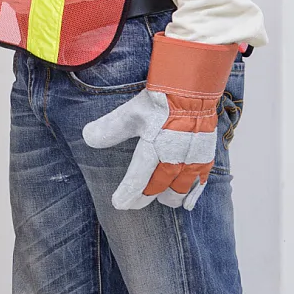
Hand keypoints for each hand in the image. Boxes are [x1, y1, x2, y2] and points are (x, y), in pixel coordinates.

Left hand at [82, 33, 241, 210]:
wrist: (193, 89)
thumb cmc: (161, 100)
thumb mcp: (131, 112)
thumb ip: (110, 127)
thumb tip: (87, 137)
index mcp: (155, 147)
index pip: (138, 179)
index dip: (129, 194)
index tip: (119, 204)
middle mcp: (175, 158)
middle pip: (158, 188)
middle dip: (144, 197)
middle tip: (133, 201)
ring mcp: (193, 160)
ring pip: (179, 190)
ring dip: (167, 197)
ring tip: (159, 198)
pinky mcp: (205, 158)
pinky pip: (200, 184)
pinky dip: (192, 195)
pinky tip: (187, 204)